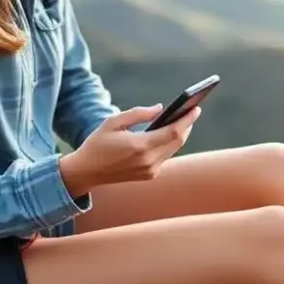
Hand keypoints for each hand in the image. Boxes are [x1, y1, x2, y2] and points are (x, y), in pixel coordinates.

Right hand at [59, 104, 199, 196]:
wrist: (87, 172)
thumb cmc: (98, 143)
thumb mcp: (113, 122)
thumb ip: (138, 113)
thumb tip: (160, 109)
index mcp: (140, 146)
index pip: (173, 132)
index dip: (187, 119)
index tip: (196, 108)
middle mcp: (148, 161)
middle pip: (178, 141)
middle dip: (187, 125)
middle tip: (192, 110)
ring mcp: (150, 170)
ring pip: (173, 149)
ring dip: (180, 135)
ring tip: (184, 119)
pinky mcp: (149, 175)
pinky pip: (165, 157)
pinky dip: (170, 144)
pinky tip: (170, 133)